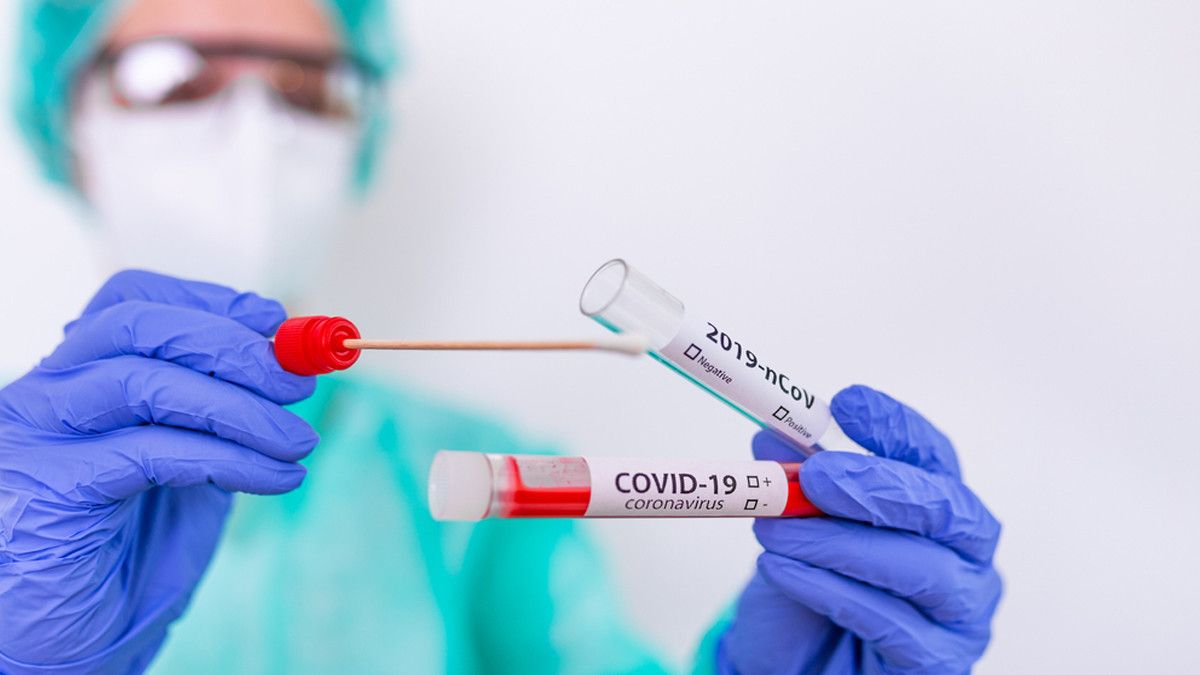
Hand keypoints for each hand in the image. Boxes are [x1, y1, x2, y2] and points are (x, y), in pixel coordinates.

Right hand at [0, 270, 316, 673]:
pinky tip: (276, 478)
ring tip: (297, 442)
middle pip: (138, 327)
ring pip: (143, 382)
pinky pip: (151, 451)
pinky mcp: (50, 488)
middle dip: (233, 347)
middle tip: (298, 385)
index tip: (279, 323)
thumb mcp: (190, 461)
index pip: (134, 302)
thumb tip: (289, 362)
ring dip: (239, 407)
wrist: (78, 642)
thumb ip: (222, 409)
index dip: (212, 303)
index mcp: (76, 376)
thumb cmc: (129, 551)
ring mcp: (38, 438)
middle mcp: (45, 394)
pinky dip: (228, 458)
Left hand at [719, 385, 1001, 673]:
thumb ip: (791, 485)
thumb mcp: (792, 531)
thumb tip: (771, 437)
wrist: (794, 668)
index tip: (847, 403)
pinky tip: (785, 571)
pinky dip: (832, 590)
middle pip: (948, 510)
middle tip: (815, 476)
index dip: (896, 429)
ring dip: (840, 543)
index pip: (934, 458)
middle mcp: (966, 559)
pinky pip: (892, 624)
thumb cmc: (808, 596)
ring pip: (921, 569)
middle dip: (878, 486)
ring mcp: (961, 616)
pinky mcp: (937, 665)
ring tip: (775, 531)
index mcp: (939, 511)